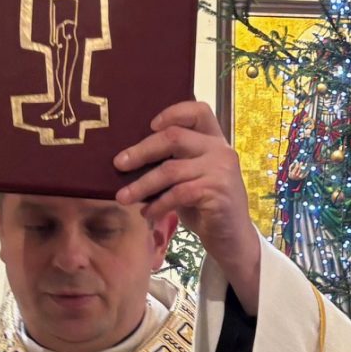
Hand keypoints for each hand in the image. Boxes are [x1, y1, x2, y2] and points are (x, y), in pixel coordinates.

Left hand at [115, 100, 262, 308]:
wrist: (232, 239)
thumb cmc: (206, 207)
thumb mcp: (190, 178)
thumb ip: (174, 162)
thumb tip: (130, 157)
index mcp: (215, 141)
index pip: (199, 111)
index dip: (173, 113)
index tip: (150, 125)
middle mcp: (221, 151)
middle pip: (174, 138)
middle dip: (141, 151)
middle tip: (118, 164)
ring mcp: (221, 170)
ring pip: (171, 170)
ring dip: (142, 185)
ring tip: (123, 198)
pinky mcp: (217, 192)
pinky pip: (177, 193)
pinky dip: (158, 204)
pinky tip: (147, 213)